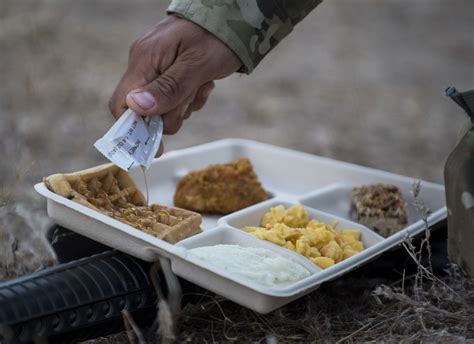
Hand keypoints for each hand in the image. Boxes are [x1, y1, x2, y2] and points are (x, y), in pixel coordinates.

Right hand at [109, 15, 241, 137]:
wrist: (232, 18)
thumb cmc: (217, 37)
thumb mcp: (197, 65)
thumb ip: (169, 88)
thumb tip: (136, 108)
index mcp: (145, 60)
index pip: (121, 104)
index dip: (134, 131)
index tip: (155, 147)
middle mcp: (145, 64)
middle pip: (145, 111)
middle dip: (172, 113)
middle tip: (192, 96)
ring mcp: (156, 68)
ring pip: (163, 107)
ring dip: (185, 104)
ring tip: (201, 84)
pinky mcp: (169, 72)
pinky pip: (174, 98)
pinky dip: (190, 97)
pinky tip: (202, 83)